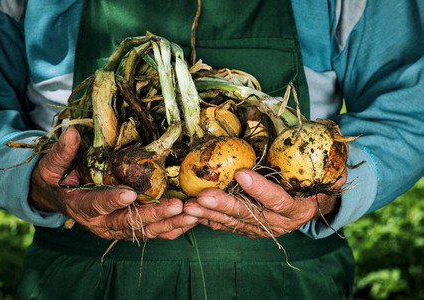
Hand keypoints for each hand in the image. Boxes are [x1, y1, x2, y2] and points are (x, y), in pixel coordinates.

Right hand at [29, 127, 197, 239]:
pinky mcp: (127, 228)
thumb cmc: (55, 179)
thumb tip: (71, 134)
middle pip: (128, 222)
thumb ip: (62, 153)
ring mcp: (115, 228)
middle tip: (175, 206)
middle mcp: (100, 222)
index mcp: (81, 206)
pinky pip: (150, 231)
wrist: (57, 198)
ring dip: (168, 223)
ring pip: (144, 230)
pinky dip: (169, 228)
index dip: (112, 200)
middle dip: (153, 215)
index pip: (97, 204)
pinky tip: (188, 222)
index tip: (129, 193)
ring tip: (192, 215)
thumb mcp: (52, 166)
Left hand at [183, 168, 345, 237]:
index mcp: (297, 209)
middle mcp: (278, 223)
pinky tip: (192, 215)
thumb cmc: (313, 185)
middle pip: (249, 215)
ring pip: (233, 222)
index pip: (278, 201)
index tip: (241, 173)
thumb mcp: (324, 177)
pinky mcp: (248, 229)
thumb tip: (336, 152)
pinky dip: (209, 221)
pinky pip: (226, 226)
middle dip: (225, 205)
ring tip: (189, 206)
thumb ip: (327, 169)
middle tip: (203, 196)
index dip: (260, 189)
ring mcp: (261, 229)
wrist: (309, 208)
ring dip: (210, 214)